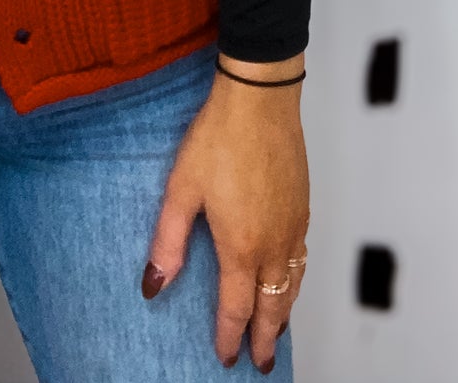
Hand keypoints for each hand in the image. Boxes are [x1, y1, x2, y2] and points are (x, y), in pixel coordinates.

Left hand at [141, 55, 309, 371]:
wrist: (260, 101)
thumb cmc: (218, 138)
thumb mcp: (181, 189)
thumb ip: (168, 242)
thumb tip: (154, 285)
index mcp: (242, 246)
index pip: (236, 308)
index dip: (230, 336)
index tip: (226, 357)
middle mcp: (274, 245)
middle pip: (273, 307)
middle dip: (265, 340)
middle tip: (260, 363)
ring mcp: (294, 227)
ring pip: (292, 287)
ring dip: (283, 315)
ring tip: (276, 333)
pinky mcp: (303, 208)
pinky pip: (302, 261)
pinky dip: (296, 284)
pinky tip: (289, 281)